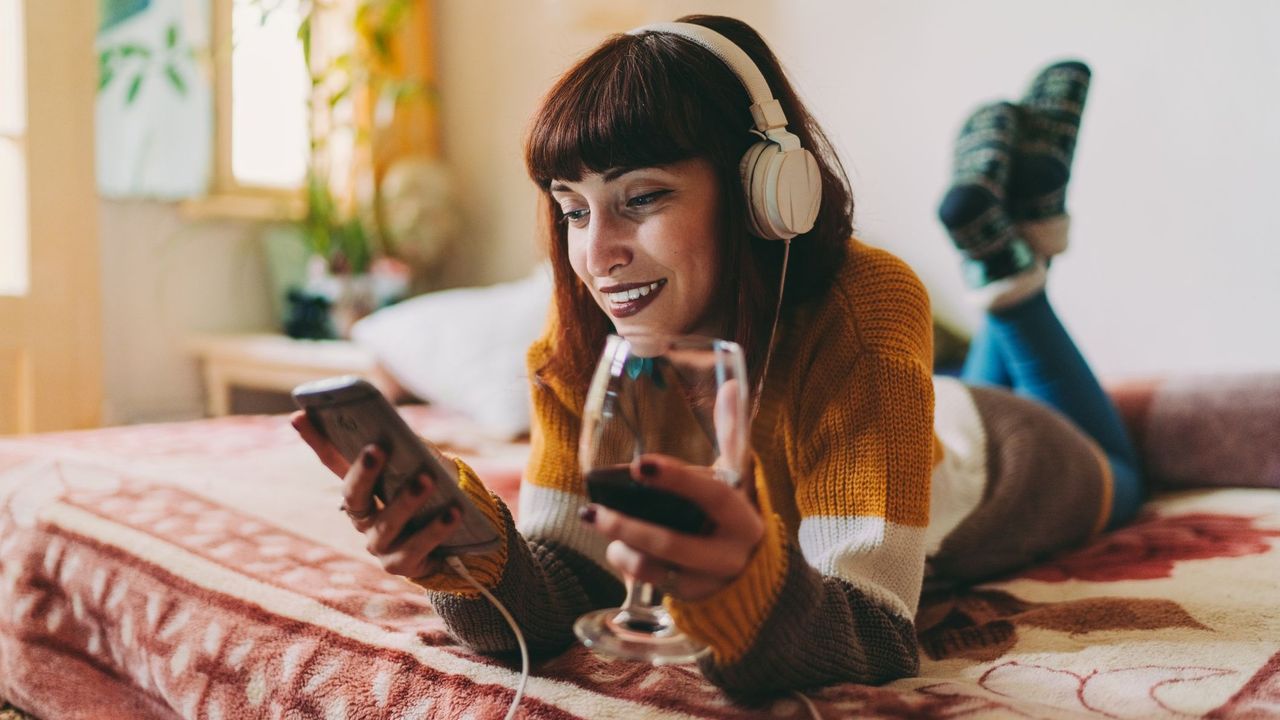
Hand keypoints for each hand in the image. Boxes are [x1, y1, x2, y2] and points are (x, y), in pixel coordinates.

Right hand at [290, 410, 462, 577]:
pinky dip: (436, 529)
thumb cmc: (431, 496)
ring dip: (406, 500)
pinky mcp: (401, 564)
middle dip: (364, 472)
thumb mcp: (417, 467)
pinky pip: (417, 547)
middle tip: (378, 447)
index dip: (315, 439)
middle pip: (354, 495)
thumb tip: (396, 427)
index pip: (332, 461)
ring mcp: (378, 544)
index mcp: (360, 489)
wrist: (450, 545)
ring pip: (387, 522)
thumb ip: (405, 449)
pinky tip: (453, 512)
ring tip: (427, 479)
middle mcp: (361, 518)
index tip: (300, 415)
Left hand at [580, 453, 762, 600]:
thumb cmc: (733, 515)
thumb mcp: (738, 480)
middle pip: (673, 543)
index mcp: (744, 518)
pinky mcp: (692, 597)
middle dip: (628, 527)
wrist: (756, 576)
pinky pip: (652, 583)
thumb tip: (731, 386)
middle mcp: (730, 553)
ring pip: (656, 567)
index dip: (677, 480)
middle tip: (593, 510)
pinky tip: (616, 548)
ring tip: (599, 522)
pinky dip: (627, 564)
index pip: (713, 495)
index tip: (640, 465)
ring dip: (621, 546)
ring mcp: (710, 581)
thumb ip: (732, 436)